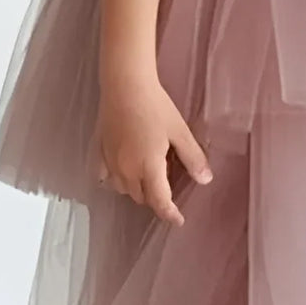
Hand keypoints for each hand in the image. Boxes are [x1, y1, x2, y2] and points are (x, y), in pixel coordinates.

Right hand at [94, 75, 212, 224]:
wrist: (125, 84)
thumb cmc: (155, 106)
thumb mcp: (179, 131)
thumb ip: (192, 157)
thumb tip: (205, 180)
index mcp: (148, 167)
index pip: (159, 202)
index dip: (170, 214)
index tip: (178, 220)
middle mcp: (126, 170)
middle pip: (142, 197)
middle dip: (156, 197)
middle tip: (168, 181)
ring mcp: (110, 162)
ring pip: (124, 189)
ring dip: (137, 189)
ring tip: (149, 173)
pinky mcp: (99, 151)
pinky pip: (106, 177)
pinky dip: (116, 180)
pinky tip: (124, 170)